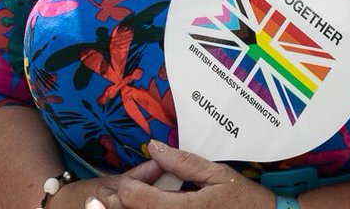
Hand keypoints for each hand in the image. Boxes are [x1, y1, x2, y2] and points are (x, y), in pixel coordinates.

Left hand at [83, 140, 275, 207]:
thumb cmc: (247, 200)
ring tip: (114, 203)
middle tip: (102, 197)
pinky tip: (141, 208)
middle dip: (116, 205)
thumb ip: (183, 162)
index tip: (121, 181)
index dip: (124, 189)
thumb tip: (154, 147)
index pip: (138, 201)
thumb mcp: (218, 174)